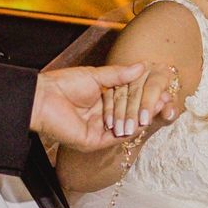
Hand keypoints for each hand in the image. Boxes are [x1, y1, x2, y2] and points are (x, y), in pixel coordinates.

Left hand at [32, 64, 173, 149]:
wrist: (43, 97)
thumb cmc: (63, 84)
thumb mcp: (96, 76)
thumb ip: (119, 75)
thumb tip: (142, 66)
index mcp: (102, 101)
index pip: (127, 100)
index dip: (143, 96)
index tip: (160, 89)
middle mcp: (102, 117)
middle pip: (129, 114)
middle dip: (147, 108)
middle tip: (164, 100)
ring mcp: (98, 131)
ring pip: (125, 126)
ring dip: (141, 119)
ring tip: (158, 108)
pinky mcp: (93, 141)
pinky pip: (115, 137)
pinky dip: (129, 129)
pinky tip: (142, 120)